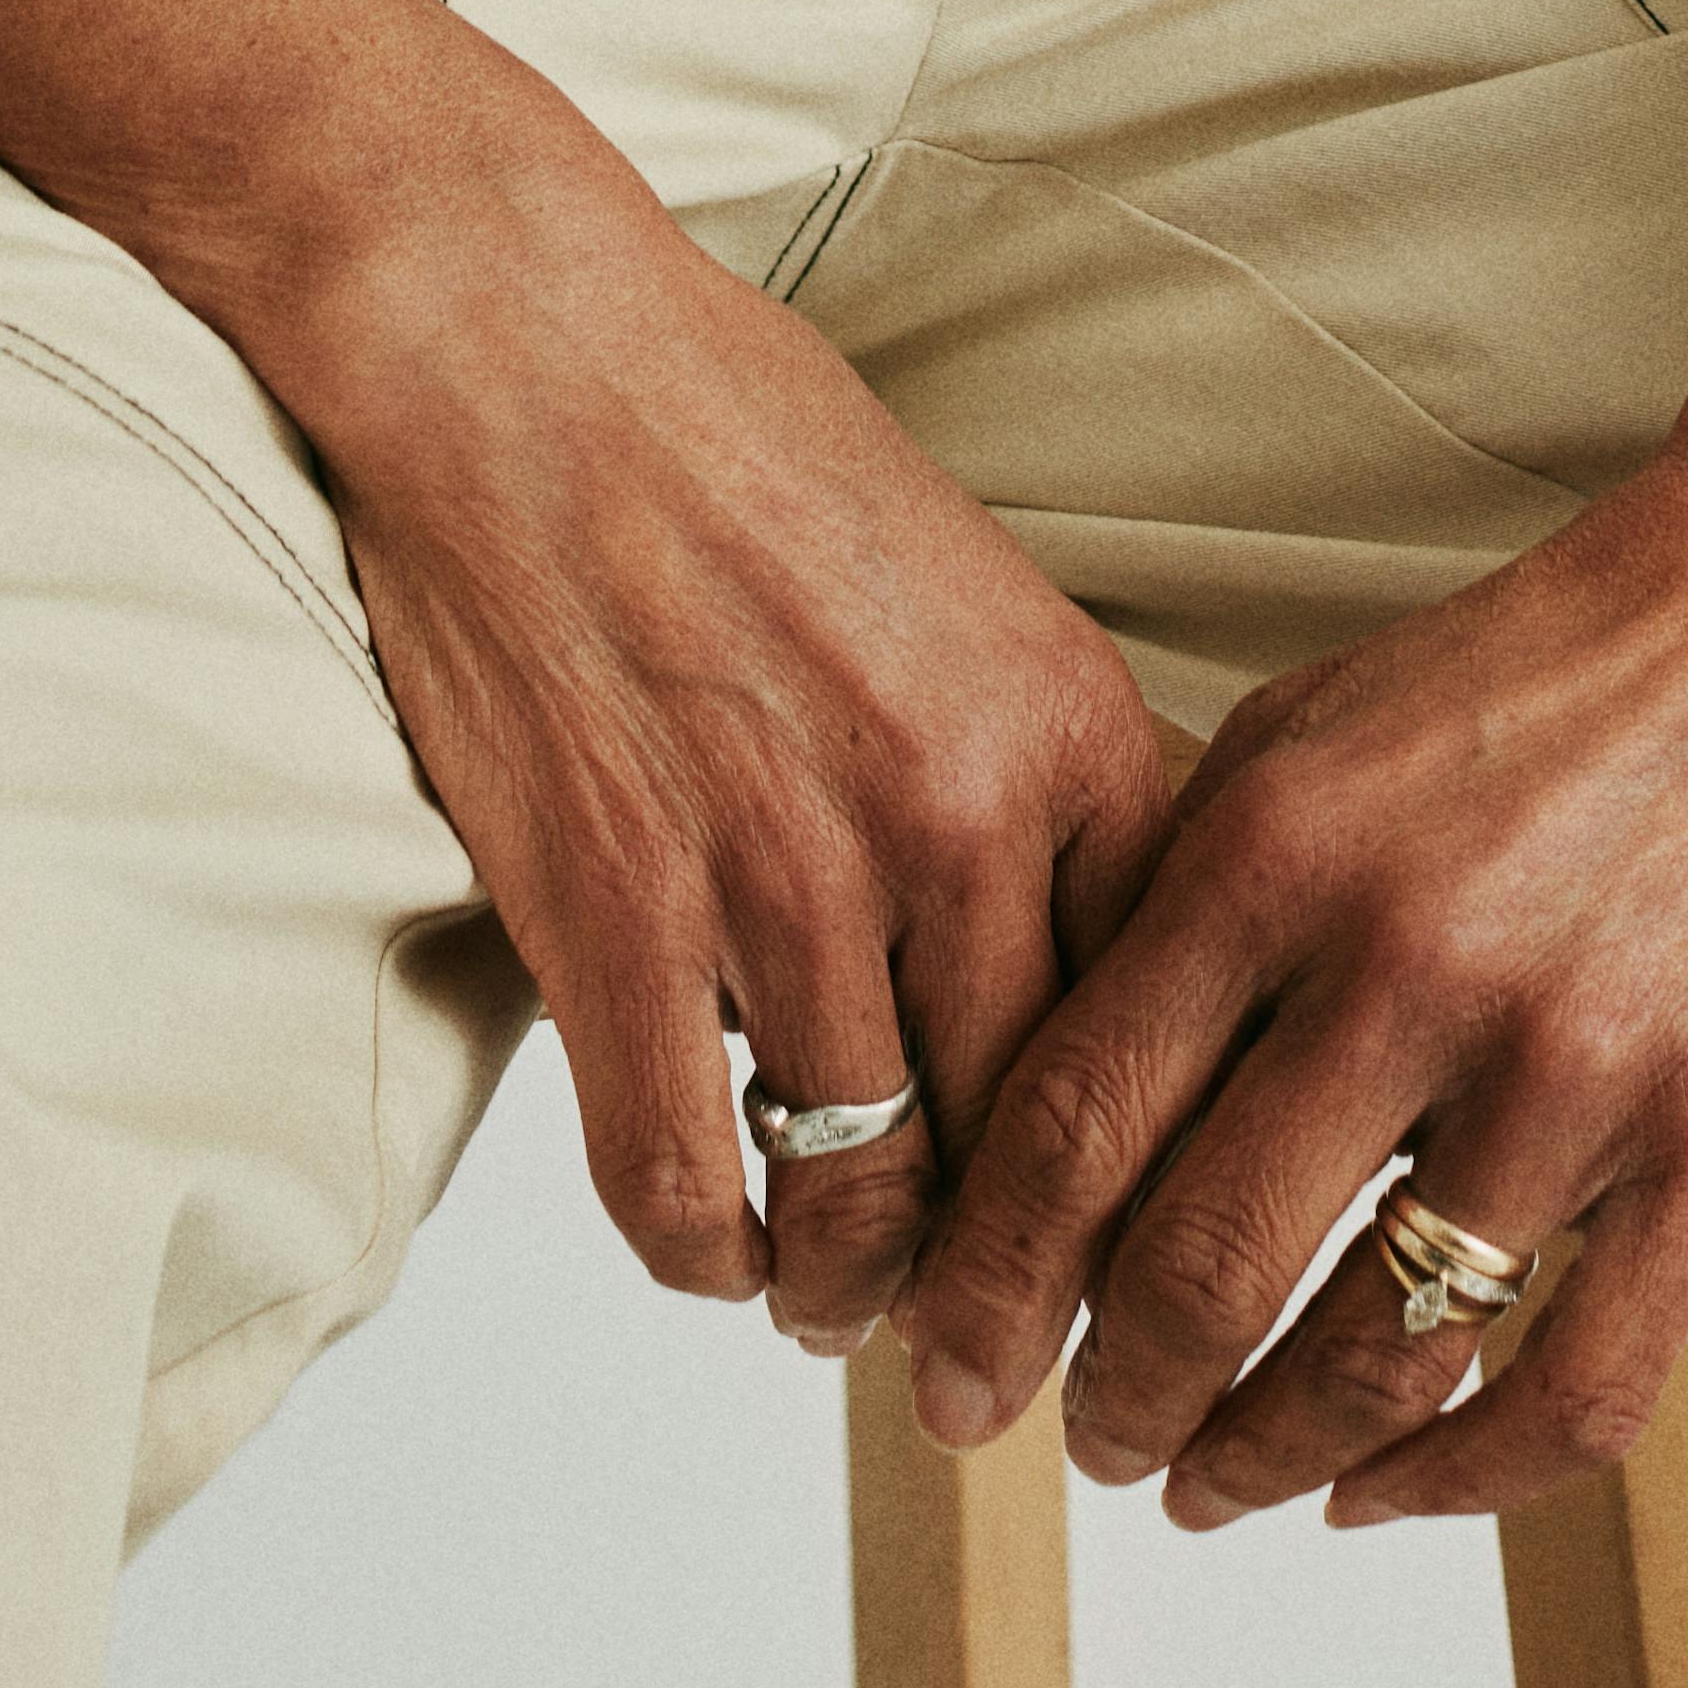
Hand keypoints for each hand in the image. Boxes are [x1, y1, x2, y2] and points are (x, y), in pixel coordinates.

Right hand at [297, 162, 1174, 1346]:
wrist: (527, 349)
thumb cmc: (736, 438)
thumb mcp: (970, 584)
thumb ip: (1033, 770)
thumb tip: (1071, 963)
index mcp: (1064, 728)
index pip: (1160, 1029)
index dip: (1145, 1172)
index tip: (1124, 1245)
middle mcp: (951, 817)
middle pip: (1027, 1147)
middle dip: (1013, 1280)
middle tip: (989, 1337)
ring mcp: (782, 877)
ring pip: (862, 1195)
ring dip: (851, 1288)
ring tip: (836, 1302)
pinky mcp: (615, 920)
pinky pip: (682, 1185)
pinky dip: (706, 1254)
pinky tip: (719, 1245)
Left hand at [899, 439, 1687, 1520]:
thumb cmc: (1537, 679)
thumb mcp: (1310, 735)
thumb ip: (1185, 906)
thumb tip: (1052, 1117)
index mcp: (1281, 849)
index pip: (1075, 1124)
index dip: (990, 1284)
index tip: (953, 1363)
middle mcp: (1414, 962)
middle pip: (1198, 1270)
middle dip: (1112, 1402)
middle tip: (1088, 1445)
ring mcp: (1576, 1067)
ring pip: (1373, 1358)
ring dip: (1260, 1458)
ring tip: (1210, 1481)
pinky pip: (1571, 1392)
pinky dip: (1454, 1483)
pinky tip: (1377, 1490)